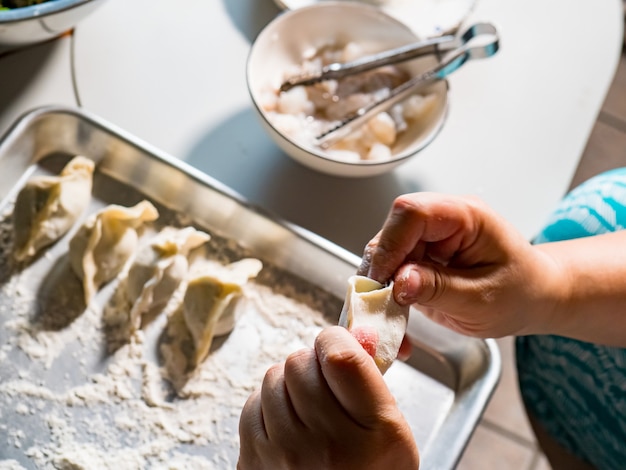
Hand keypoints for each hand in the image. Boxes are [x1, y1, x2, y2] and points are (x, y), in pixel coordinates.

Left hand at [238, 326, 419, 469]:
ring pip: (273, 377)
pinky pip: (252, 404)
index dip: (336, 340)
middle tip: (326, 383)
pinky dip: (268, 406)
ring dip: (290, 383)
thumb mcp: (392, 429)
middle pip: (299, 361)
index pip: (339, 357)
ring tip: (307, 407)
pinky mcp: (253, 461)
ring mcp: (283, 455)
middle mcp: (325, 444)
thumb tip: (359, 331)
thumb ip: (374, 378)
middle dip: (313, 364)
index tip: (339, 347)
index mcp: (372, 433)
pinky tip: (287, 423)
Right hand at [358, 193, 561, 337]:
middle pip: (391, 232)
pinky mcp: (419, 257)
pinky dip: (388, 297)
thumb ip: (439, 289)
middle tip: (381, 307)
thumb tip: (398, 282)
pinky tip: (396, 319)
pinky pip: (391, 271)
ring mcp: (428, 238)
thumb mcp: (482, 299)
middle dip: (381, 272)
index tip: (384, 282)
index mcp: (464, 216)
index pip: (412, 213)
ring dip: (381, 289)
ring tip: (391, 320)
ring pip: (384, 254)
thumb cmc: (521, 292)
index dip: (391, 245)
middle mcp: (441, 220)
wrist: (534, 297)